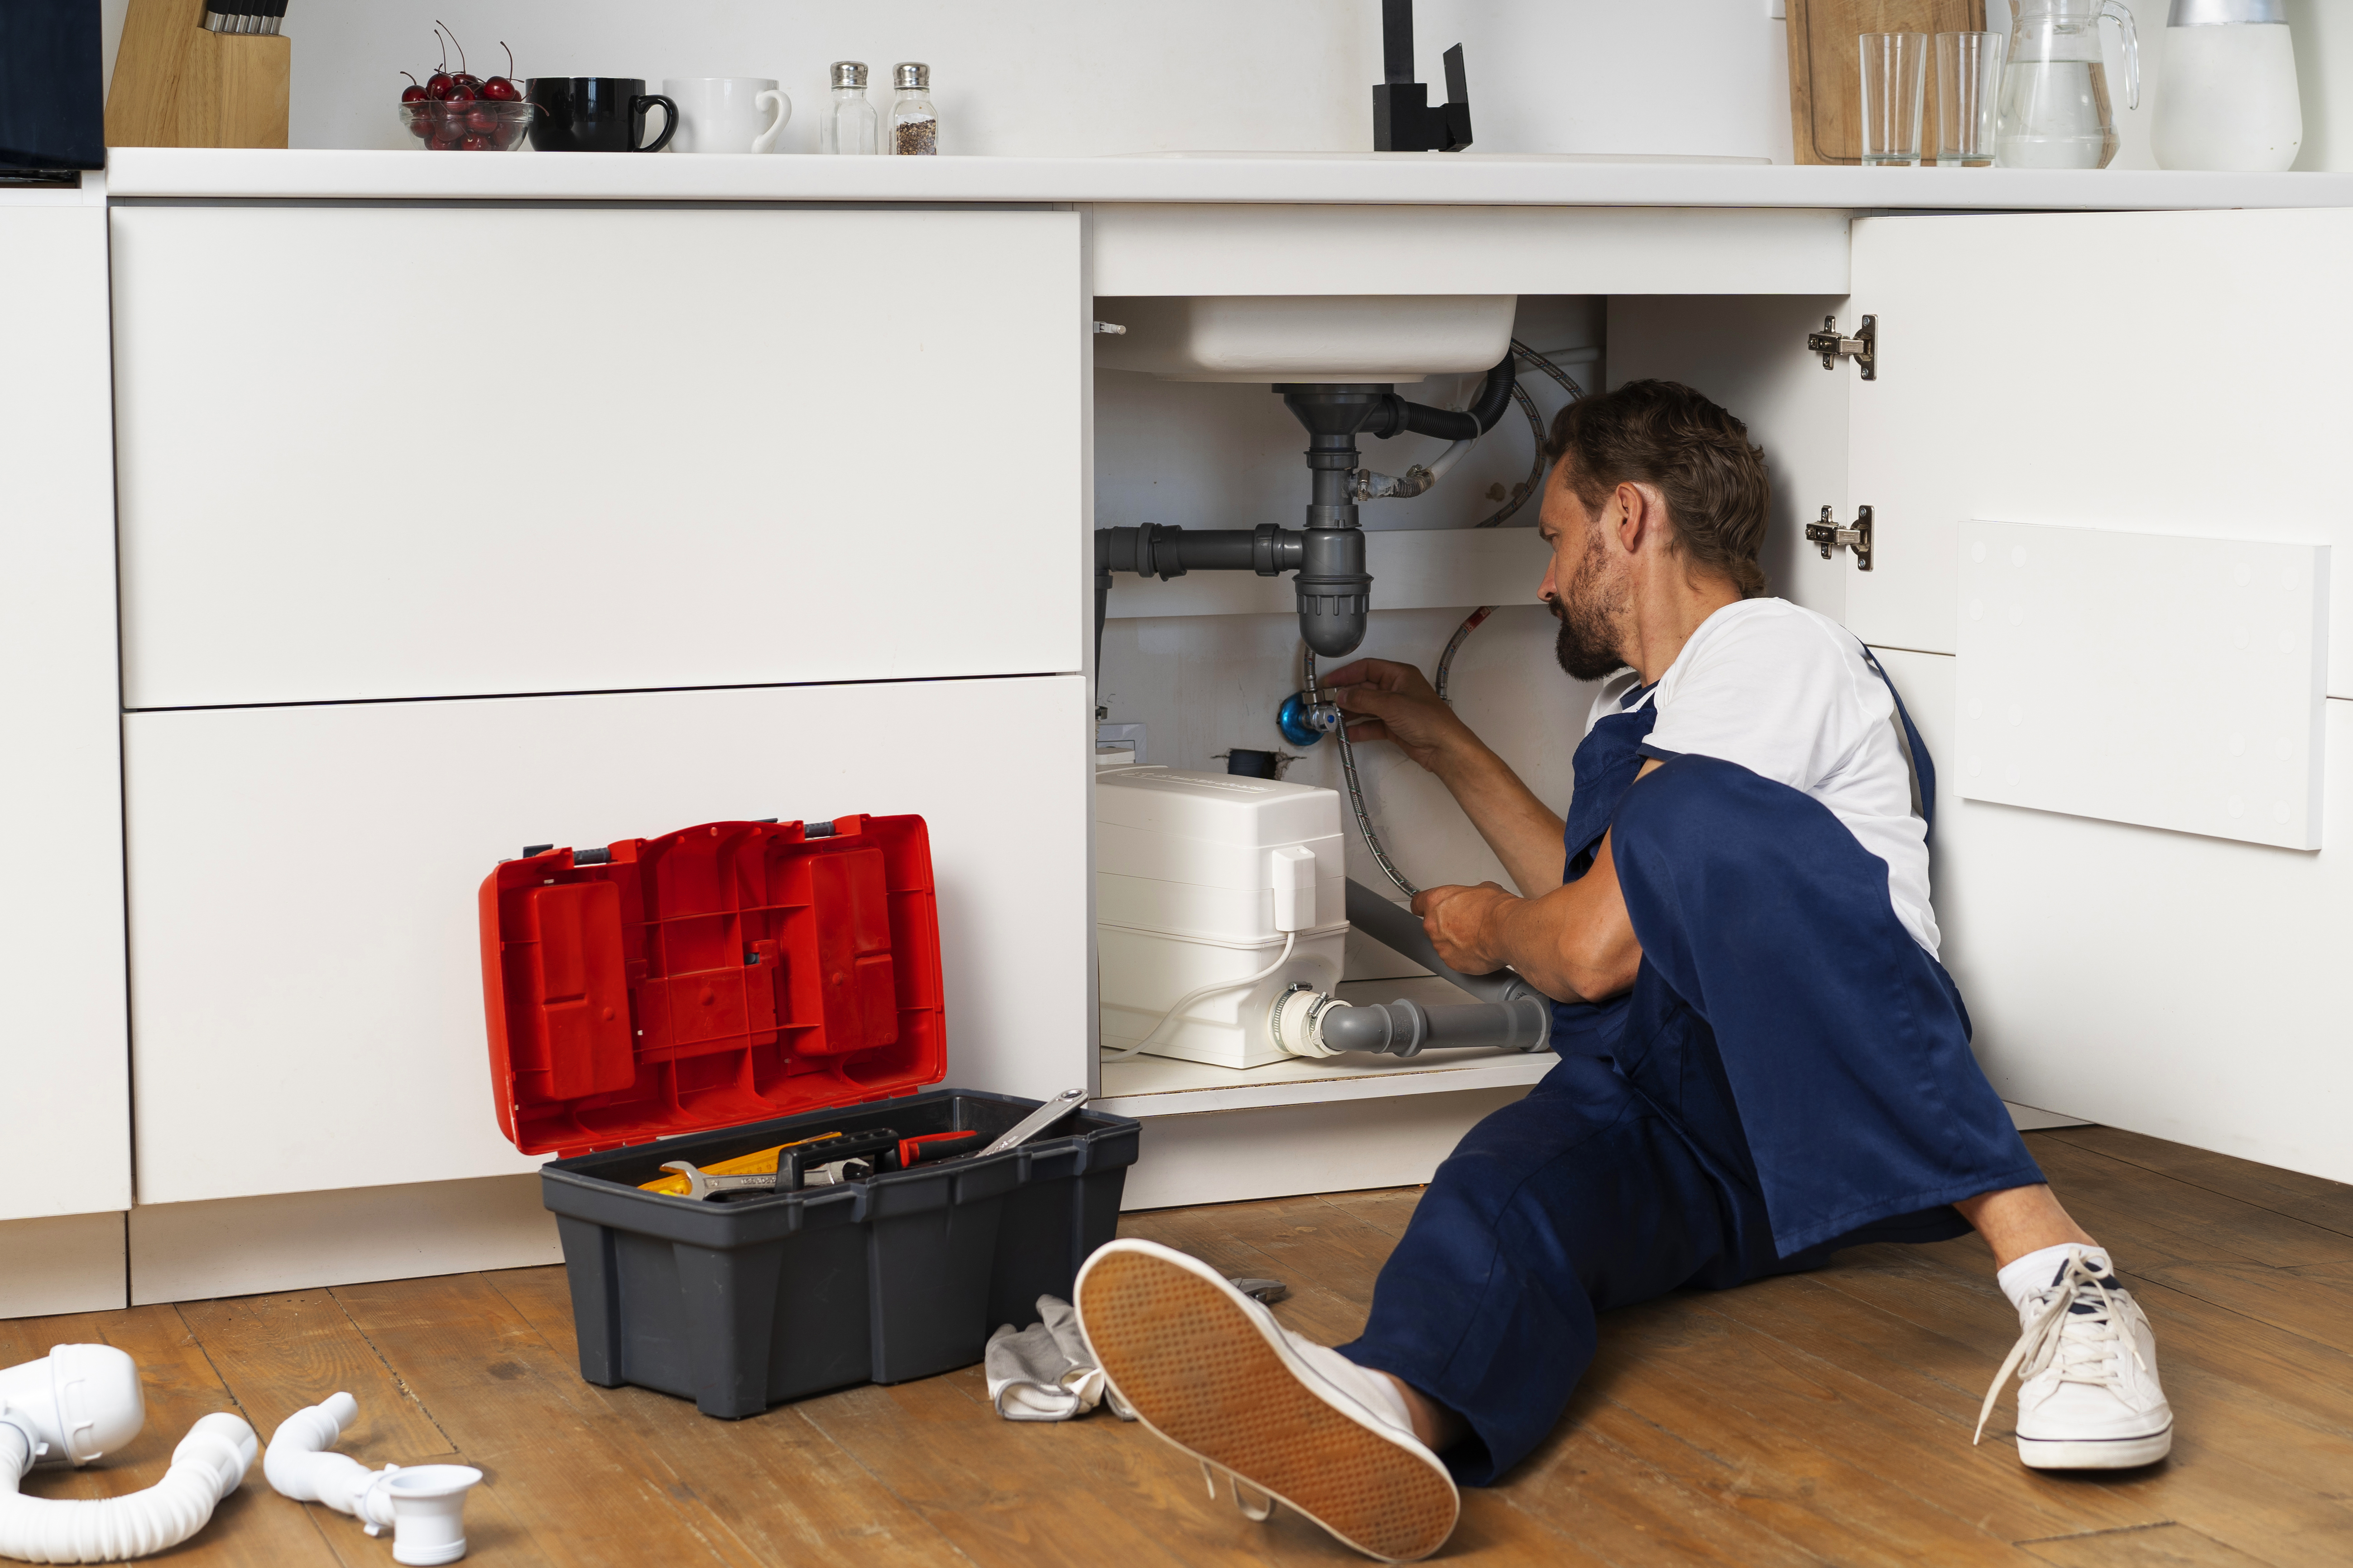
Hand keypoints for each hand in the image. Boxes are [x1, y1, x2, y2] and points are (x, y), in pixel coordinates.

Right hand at [1319, 657, 1480, 774]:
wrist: (1444, 747)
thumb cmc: (1429, 720)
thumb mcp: (1392, 704)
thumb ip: (1363, 699)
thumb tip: (1342, 695)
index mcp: (1399, 675)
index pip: (1367, 668)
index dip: (1346, 674)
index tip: (1329, 682)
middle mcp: (1396, 690)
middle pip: (1364, 688)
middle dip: (1345, 696)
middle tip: (1327, 703)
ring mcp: (1395, 709)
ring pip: (1366, 707)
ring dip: (1349, 713)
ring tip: (1333, 719)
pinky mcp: (1394, 726)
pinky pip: (1371, 725)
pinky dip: (1359, 729)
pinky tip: (1347, 733)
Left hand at [1411, 881, 1517, 973]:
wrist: (1506, 930)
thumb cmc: (1495, 910)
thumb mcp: (1481, 889)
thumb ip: (1467, 896)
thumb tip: (1473, 899)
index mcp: (1435, 902)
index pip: (1417, 904)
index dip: (1423, 907)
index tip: (1425, 909)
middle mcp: (1433, 925)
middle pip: (1432, 926)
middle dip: (1446, 926)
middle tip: (1465, 923)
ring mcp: (1441, 946)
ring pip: (1443, 944)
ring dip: (1455, 942)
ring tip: (1476, 937)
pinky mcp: (1452, 963)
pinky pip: (1455, 959)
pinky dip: (1464, 956)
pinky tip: (1478, 949)